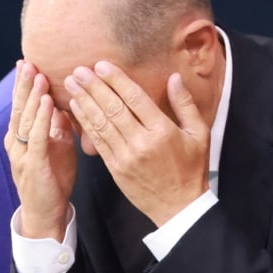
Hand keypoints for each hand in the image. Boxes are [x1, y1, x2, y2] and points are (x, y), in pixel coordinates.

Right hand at [5, 60, 78, 239]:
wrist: (45, 213)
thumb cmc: (52, 179)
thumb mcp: (56, 147)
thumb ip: (56, 127)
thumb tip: (63, 104)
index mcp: (20, 137)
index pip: (21, 106)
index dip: (22, 85)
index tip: (26, 63)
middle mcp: (16, 142)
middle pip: (19, 108)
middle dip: (24, 85)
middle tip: (29, 62)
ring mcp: (22, 153)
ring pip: (27, 119)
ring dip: (33, 96)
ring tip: (39, 76)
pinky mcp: (33, 164)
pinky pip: (37, 137)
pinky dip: (42, 118)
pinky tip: (48, 103)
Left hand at [64, 62, 208, 225]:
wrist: (179, 208)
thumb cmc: (191, 169)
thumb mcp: (199, 134)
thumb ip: (185, 104)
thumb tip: (174, 78)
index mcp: (163, 131)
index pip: (135, 99)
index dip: (116, 80)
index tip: (101, 65)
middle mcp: (142, 142)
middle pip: (113, 108)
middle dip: (94, 87)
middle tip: (79, 69)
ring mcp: (126, 157)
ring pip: (101, 123)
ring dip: (85, 101)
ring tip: (72, 84)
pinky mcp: (115, 168)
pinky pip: (97, 141)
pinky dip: (85, 123)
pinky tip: (77, 108)